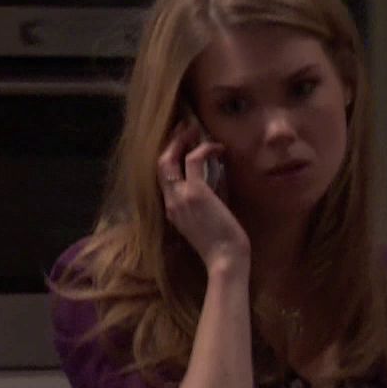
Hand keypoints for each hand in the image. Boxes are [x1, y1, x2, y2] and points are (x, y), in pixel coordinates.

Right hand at [157, 120, 247, 268]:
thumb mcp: (211, 214)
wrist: (225, 260)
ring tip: (196, 130)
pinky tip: (218, 148)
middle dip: (171, 142)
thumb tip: (218, 170)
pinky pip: (194, 160)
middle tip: (184, 127)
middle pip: (161, 164)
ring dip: (183, 140)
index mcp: (172, 210)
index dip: (170, 156)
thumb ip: (211, 193)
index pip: (164, 177)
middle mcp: (171, 202)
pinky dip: (205, 149)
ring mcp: (180, 197)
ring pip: (170, 159)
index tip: (182, 142)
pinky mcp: (196, 192)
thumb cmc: (223, 243)